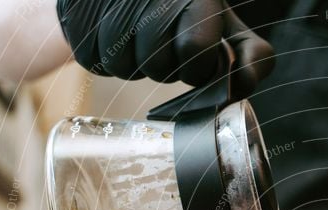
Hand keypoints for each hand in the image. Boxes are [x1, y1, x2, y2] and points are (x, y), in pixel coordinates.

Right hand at [56, 0, 273, 94]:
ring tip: (138, 39)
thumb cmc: (185, 13)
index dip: (198, 65)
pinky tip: (113, 36)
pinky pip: (96, 62)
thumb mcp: (227, 27)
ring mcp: (110, 3)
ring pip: (126, 66)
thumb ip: (251, 56)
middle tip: (164, 46)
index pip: (195, 47)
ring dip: (136, 66)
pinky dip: (107, 60)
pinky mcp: (76, 12)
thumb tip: (241, 83)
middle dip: (166, 67)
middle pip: (159, 64)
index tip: (196, 56)